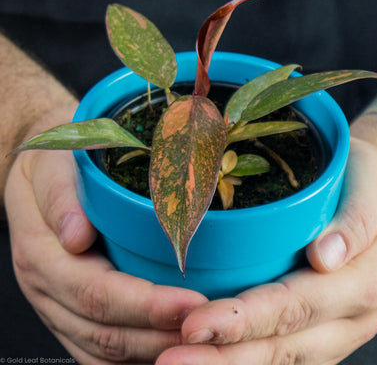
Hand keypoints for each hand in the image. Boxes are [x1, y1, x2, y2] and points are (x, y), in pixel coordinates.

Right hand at [5, 116, 207, 363]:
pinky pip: (95, 352)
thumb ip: (61, 197)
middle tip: (206, 326)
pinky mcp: (66, 313)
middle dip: (157, 334)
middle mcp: (46, 287)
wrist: (35, 180)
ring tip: (194, 344)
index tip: (192, 302)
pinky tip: (162, 349)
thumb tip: (75, 236)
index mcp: (41, 252)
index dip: (145, 304)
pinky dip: (131, 358)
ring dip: (148, 352)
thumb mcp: (52, 166)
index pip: (96, 291)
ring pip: (100, 351)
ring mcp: (55, 306)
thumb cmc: (52, 167)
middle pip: (102, 330)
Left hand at [156, 138, 376, 364]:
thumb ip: (356, 220)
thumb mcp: (374, 185)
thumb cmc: (369, 183)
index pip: (295, 306)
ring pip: (279, 360)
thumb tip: (325, 256)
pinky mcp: (321, 331)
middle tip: (167, 359)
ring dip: (226, 364)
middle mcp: (349, 318)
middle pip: (280, 345)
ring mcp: (335, 331)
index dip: (243, 319)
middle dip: (222, 355)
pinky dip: (243, 359)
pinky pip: (283, 356)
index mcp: (362, 282)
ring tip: (176, 363)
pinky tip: (209, 356)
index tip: (193, 324)